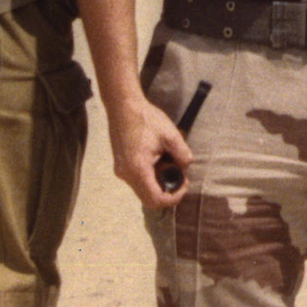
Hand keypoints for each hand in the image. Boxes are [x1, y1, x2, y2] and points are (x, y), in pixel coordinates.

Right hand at [107, 94, 193, 209]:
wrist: (124, 106)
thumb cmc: (146, 119)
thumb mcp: (171, 136)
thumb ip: (183, 155)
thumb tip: (186, 167)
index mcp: (138, 169)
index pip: (156, 200)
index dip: (174, 197)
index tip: (184, 183)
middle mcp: (126, 174)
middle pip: (149, 199)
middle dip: (167, 192)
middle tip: (180, 177)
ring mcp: (121, 171)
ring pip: (143, 190)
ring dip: (159, 184)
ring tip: (169, 164)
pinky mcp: (121, 166)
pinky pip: (137, 180)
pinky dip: (150, 177)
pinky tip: (158, 161)